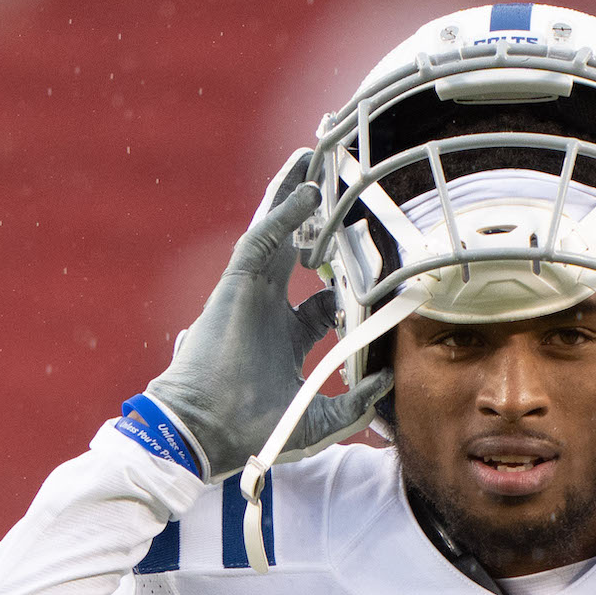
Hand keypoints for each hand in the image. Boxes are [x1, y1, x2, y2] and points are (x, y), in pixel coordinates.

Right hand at [144, 150, 392, 479]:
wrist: (206, 434)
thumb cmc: (251, 431)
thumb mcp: (319, 420)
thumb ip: (355, 405)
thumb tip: (388, 383)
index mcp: (284, 336)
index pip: (320, 301)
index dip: (345, 284)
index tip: (374, 270)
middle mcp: (267, 309)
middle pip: (294, 250)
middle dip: (315, 219)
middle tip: (339, 188)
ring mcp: (249, 293)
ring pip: (274, 232)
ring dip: (292, 196)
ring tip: (313, 160)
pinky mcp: (235, 285)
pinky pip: (261, 238)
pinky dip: (283, 212)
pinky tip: (306, 192)